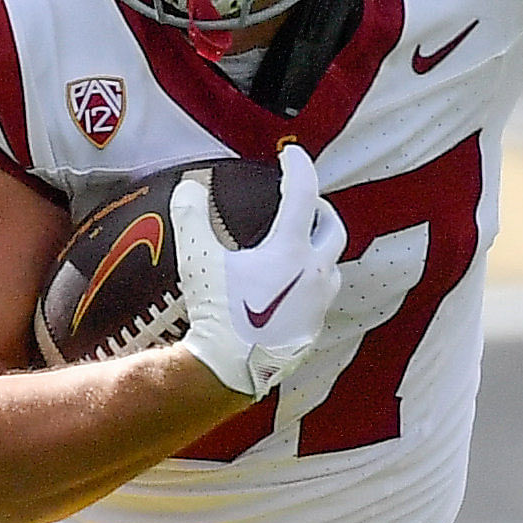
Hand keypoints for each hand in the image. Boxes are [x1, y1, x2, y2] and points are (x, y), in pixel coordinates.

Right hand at [176, 143, 348, 397]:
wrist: (230, 368)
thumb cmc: (217, 313)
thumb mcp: (198, 260)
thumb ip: (191, 217)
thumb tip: (189, 187)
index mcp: (291, 250)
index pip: (304, 193)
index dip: (298, 167)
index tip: (291, 154)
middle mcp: (314, 273)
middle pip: (332, 229)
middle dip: (320, 210)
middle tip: (304, 202)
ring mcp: (317, 303)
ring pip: (331, 265)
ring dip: (319, 249)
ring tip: (299, 246)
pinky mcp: (312, 328)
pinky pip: (320, 296)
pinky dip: (310, 281)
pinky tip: (290, 287)